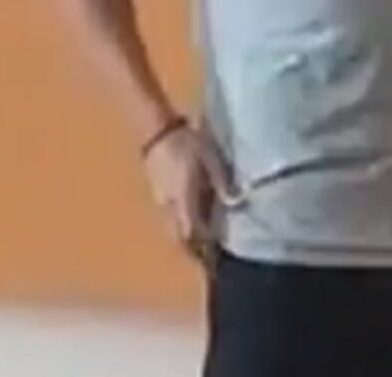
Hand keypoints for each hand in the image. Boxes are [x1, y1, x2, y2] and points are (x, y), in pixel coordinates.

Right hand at [143, 124, 242, 269]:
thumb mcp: (210, 158)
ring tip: (203, 248)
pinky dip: (181, 229)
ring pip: (173, 231)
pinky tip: (192, 226)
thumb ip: (220, 181)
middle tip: (210, 260)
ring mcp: (161, 202)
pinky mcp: (159, 196)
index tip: (216, 258)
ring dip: (187, 242)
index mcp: (184, 198)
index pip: (193, 232)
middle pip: (180, 238)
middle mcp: (170, 205)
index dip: (204, 247)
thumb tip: (234, 202)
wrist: (158, 131)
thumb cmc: (187, 143)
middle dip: (195, 251)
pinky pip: (170, 221)